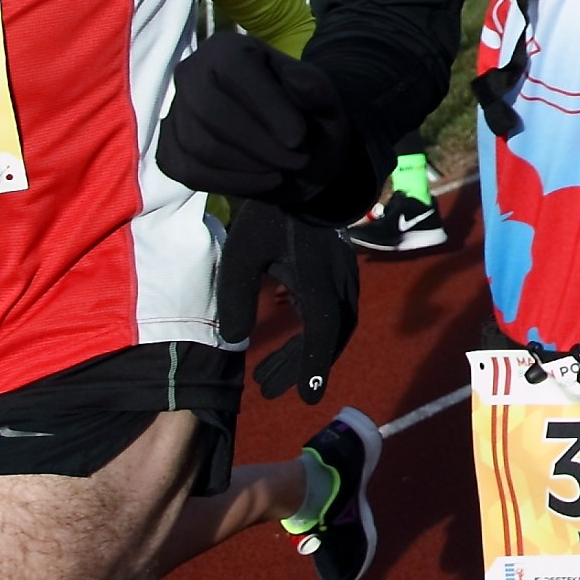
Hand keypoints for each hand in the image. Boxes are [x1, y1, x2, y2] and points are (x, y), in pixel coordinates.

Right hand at [157, 31, 373, 222]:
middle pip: (210, 111)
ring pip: (200, 145)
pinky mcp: (169, 149)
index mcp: (227, 48)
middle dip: (259, 143)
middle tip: (298, 160)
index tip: (298, 138)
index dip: (266, 107)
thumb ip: (314, 88)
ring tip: (285, 169)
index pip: (234, 71)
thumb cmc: (306, 112)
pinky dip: (232, 183)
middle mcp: (191, 73)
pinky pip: (189, 171)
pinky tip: (264, 182)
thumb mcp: (323, 97)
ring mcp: (175, 113)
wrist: (293, 147)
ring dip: (249, 166)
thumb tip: (297, 79)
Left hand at [217, 200, 358, 402]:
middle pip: (331, 336)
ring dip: (306, 353)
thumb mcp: (241, 256)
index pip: (323, 332)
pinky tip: (289, 342)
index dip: (315, 367)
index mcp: (319, 280)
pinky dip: (314, 336)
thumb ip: (236, 298)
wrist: (304, 180)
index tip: (308, 398)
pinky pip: (335, 314)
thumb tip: (234, 342)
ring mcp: (346, 277)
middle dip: (300, 367)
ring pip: (335, 327)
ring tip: (268, 376)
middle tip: (266, 389)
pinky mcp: (341, 273)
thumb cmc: (269, 217)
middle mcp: (340, 283)